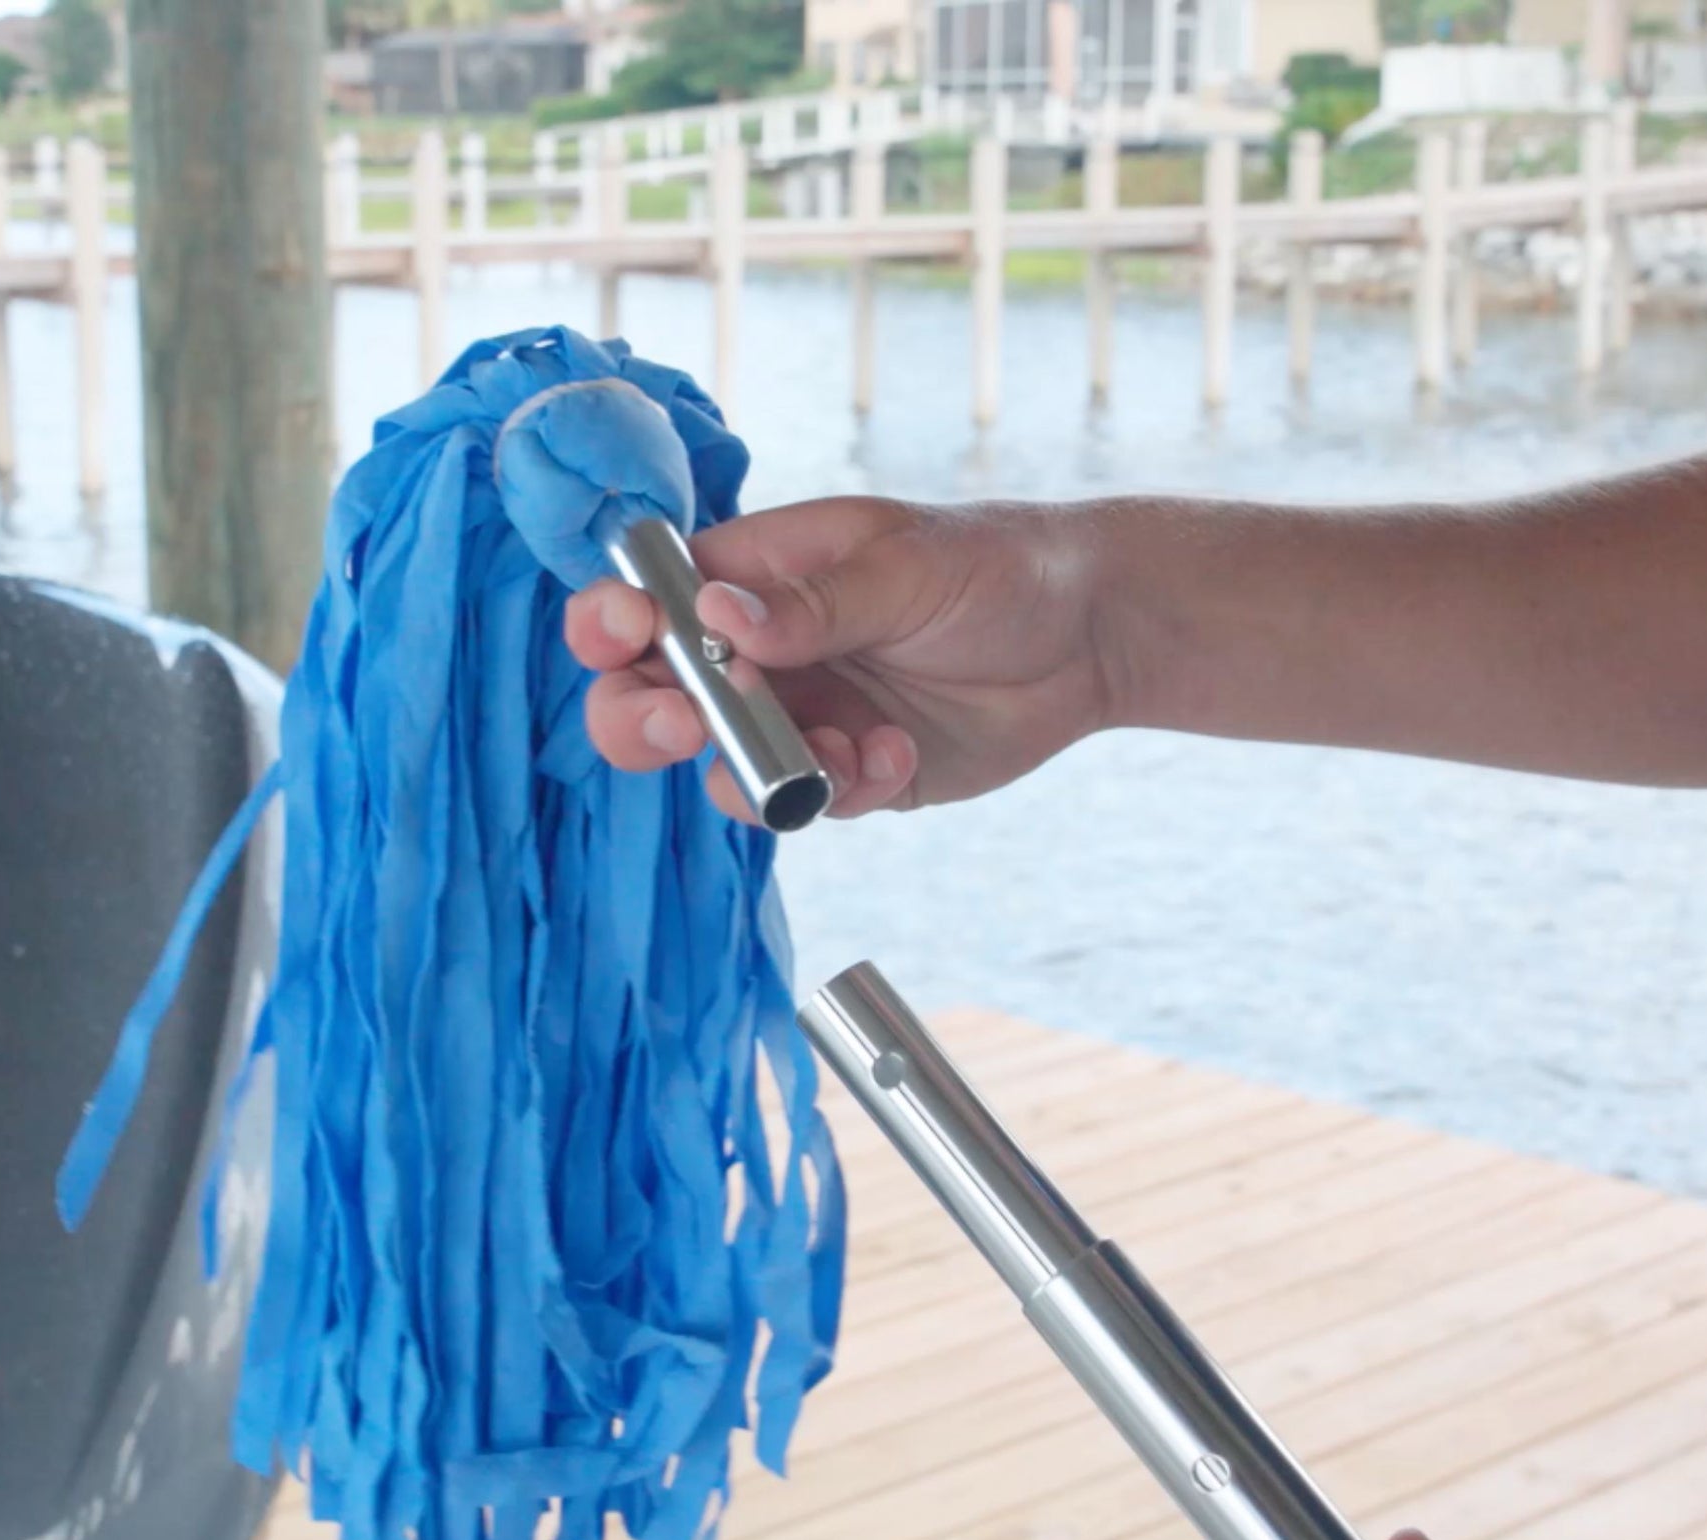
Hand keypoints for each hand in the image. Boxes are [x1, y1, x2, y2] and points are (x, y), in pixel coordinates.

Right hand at [563, 497, 1115, 820]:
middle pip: (650, 698)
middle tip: (685, 730)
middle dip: (644, 723)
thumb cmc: (998, 567)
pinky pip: (802, 805)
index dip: (614, 621)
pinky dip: (841, 792)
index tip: (628, 636)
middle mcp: (761, 652)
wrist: (1092, 638)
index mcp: (757, 575)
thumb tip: (716, 617)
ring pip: (720, 768)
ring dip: (762, 770)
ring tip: (842, 749)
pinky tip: (898, 754)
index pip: (650, 597)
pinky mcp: (845, 774)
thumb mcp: (907, 567)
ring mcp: (799, 718)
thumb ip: (815, 603)